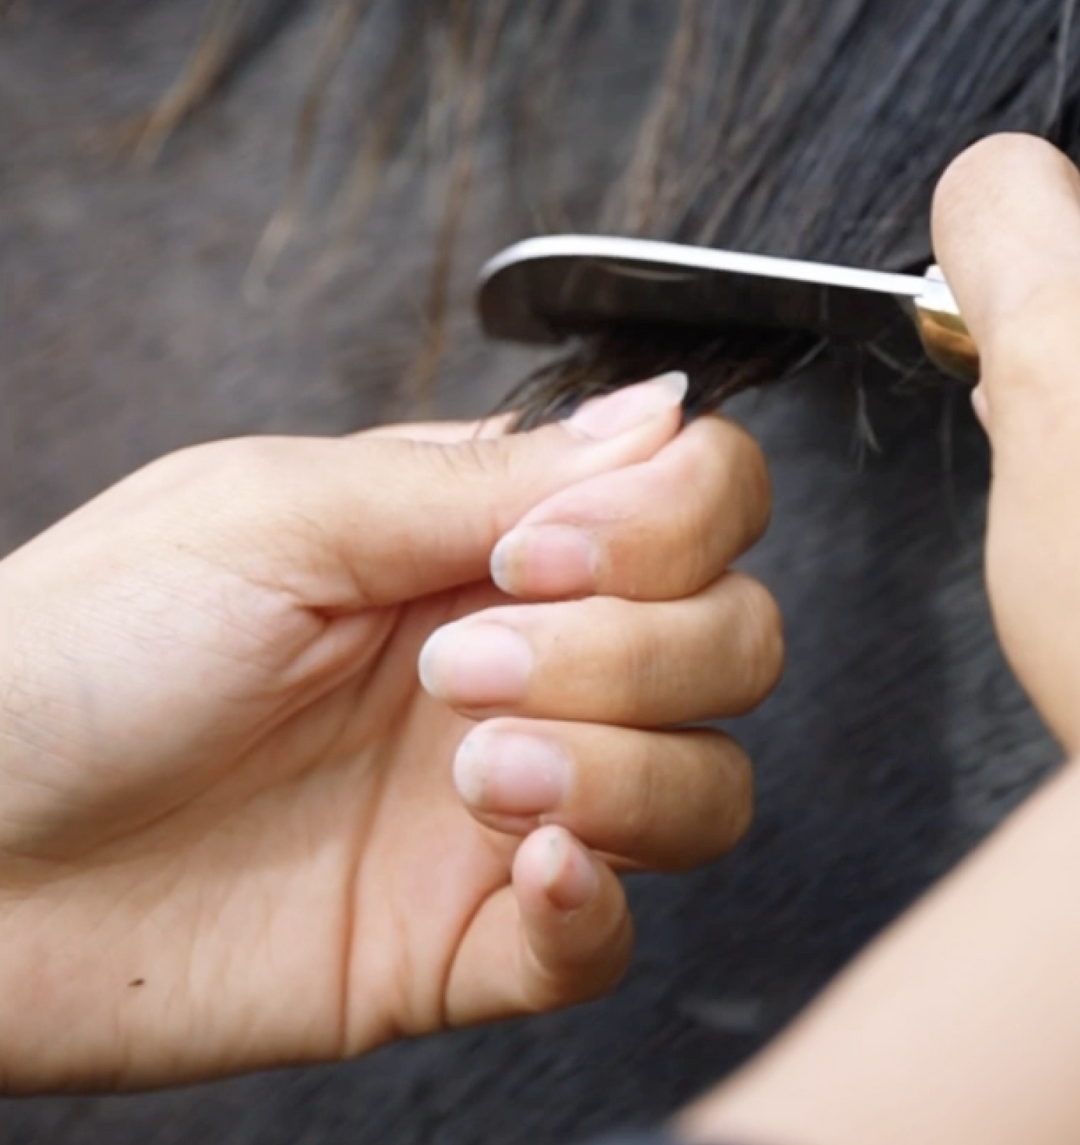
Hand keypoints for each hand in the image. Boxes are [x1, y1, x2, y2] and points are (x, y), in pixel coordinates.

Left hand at [0, 376, 779, 1088]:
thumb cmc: (80, 651)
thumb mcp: (282, 514)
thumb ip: (488, 473)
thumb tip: (665, 406)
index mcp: (487, 541)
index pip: (699, 501)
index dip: (673, 525)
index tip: (541, 553)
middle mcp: (529, 660)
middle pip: (735, 639)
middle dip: (637, 649)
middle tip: (469, 661)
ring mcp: (509, 801)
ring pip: (708, 786)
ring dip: (624, 771)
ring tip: (472, 770)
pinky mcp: (470, 937)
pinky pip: (616, 935)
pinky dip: (600, 904)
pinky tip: (524, 866)